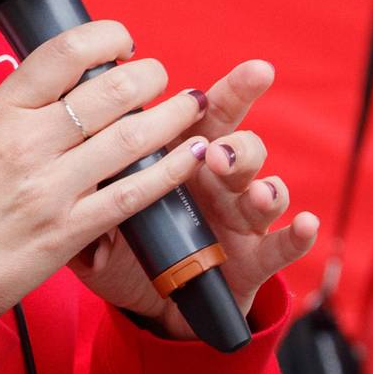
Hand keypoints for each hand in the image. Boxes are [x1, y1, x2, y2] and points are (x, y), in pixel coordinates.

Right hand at [0, 20, 213, 311]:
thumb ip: (19, 110)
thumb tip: (66, 79)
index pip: (63, 53)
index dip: (106, 37)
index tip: (122, 42)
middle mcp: (25, 143)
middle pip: (108, 91)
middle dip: (149, 76)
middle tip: (159, 76)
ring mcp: (49, 188)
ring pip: (129, 138)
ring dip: (171, 116)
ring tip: (189, 106)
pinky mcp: (68, 230)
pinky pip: (132, 192)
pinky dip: (170, 170)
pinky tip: (191, 155)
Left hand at [69, 59, 319, 337]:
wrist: (157, 302)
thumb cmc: (134, 245)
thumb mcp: (100, 221)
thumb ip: (87, 199)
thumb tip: (70, 192)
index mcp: (185, 158)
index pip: (210, 116)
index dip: (233, 93)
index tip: (255, 71)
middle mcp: (221, 181)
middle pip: (243, 147)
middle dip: (240, 144)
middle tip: (219, 152)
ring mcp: (242, 219)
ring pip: (265, 191)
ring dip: (263, 188)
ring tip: (256, 193)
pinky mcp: (256, 259)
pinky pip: (282, 246)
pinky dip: (297, 235)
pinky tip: (303, 224)